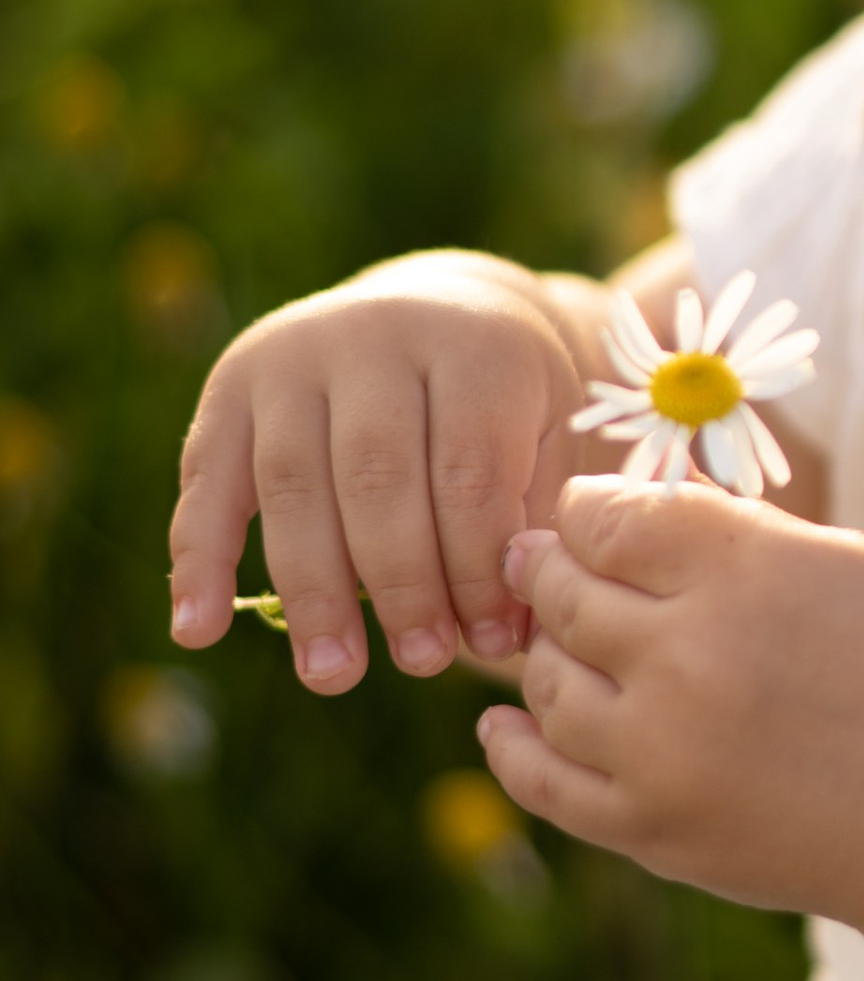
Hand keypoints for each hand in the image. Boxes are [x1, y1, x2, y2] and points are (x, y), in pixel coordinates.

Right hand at [169, 253, 593, 690]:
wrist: (441, 306)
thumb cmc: (506, 397)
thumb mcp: (547, 432)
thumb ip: (530, 518)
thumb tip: (505, 631)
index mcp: (473, 346)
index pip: (469, 472)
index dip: (478, 568)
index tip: (492, 644)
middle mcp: (375, 336)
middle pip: (377, 477)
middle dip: (399, 584)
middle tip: (422, 662)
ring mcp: (294, 355)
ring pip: (293, 482)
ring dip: (312, 590)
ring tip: (332, 673)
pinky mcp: (231, 383)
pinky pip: (207, 478)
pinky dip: (199, 559)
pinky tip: (200, 631)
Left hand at [475, 477, 863, 921]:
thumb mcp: (840, 562)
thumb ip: (727, 527)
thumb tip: (621, 501)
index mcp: (744, 571)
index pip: (604, 517)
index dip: (584, 511)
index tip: (587, 519)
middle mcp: (691, 654)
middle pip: (562, 592)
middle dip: (548, 573)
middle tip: (545, 570)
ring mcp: (663, 749)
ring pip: (544, 681)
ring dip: (545, 657)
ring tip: (563, 648)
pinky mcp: (652, 827)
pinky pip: (541, 779)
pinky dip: (511, 744)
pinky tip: (504, 723)